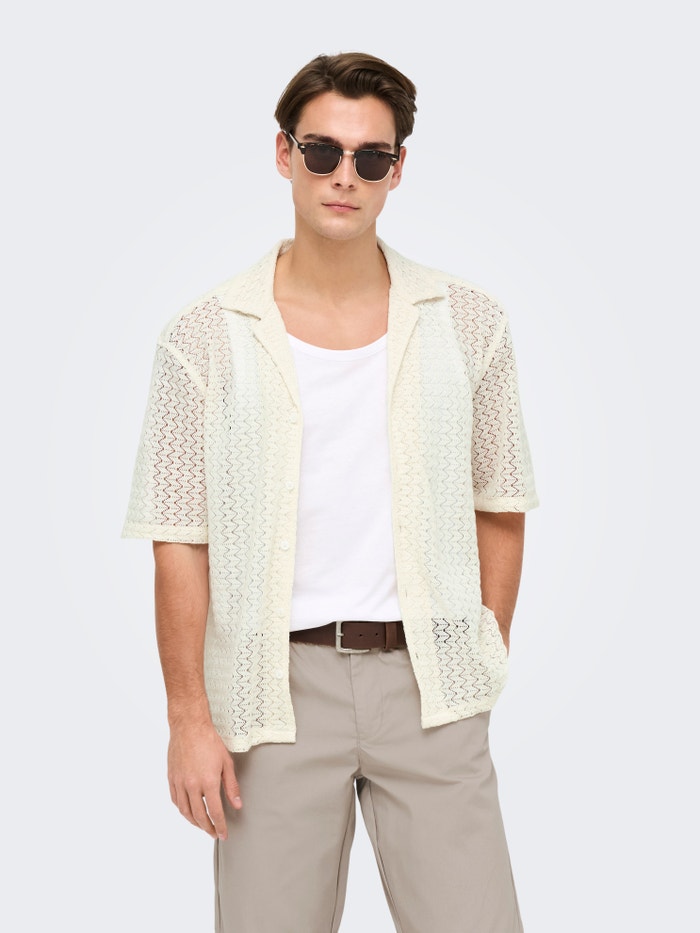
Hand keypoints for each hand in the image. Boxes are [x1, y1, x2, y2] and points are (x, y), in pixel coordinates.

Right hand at [167, 722, 241, 839]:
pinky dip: (182, 810)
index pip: (214, 812)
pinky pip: (175, 800)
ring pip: (184, 811)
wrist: (189, 726)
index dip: (220, 826)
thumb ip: (231, 786)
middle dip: (207, 828)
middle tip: (214, 833)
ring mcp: (179, 782)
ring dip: (194, 822)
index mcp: (208, 782)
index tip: (223, 835)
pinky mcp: (171, 778)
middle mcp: (192, 785)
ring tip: (202, 825)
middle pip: (198, 816)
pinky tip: (188, 811)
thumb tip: (237, 805)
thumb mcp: (226, 763)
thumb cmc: (209, 741)